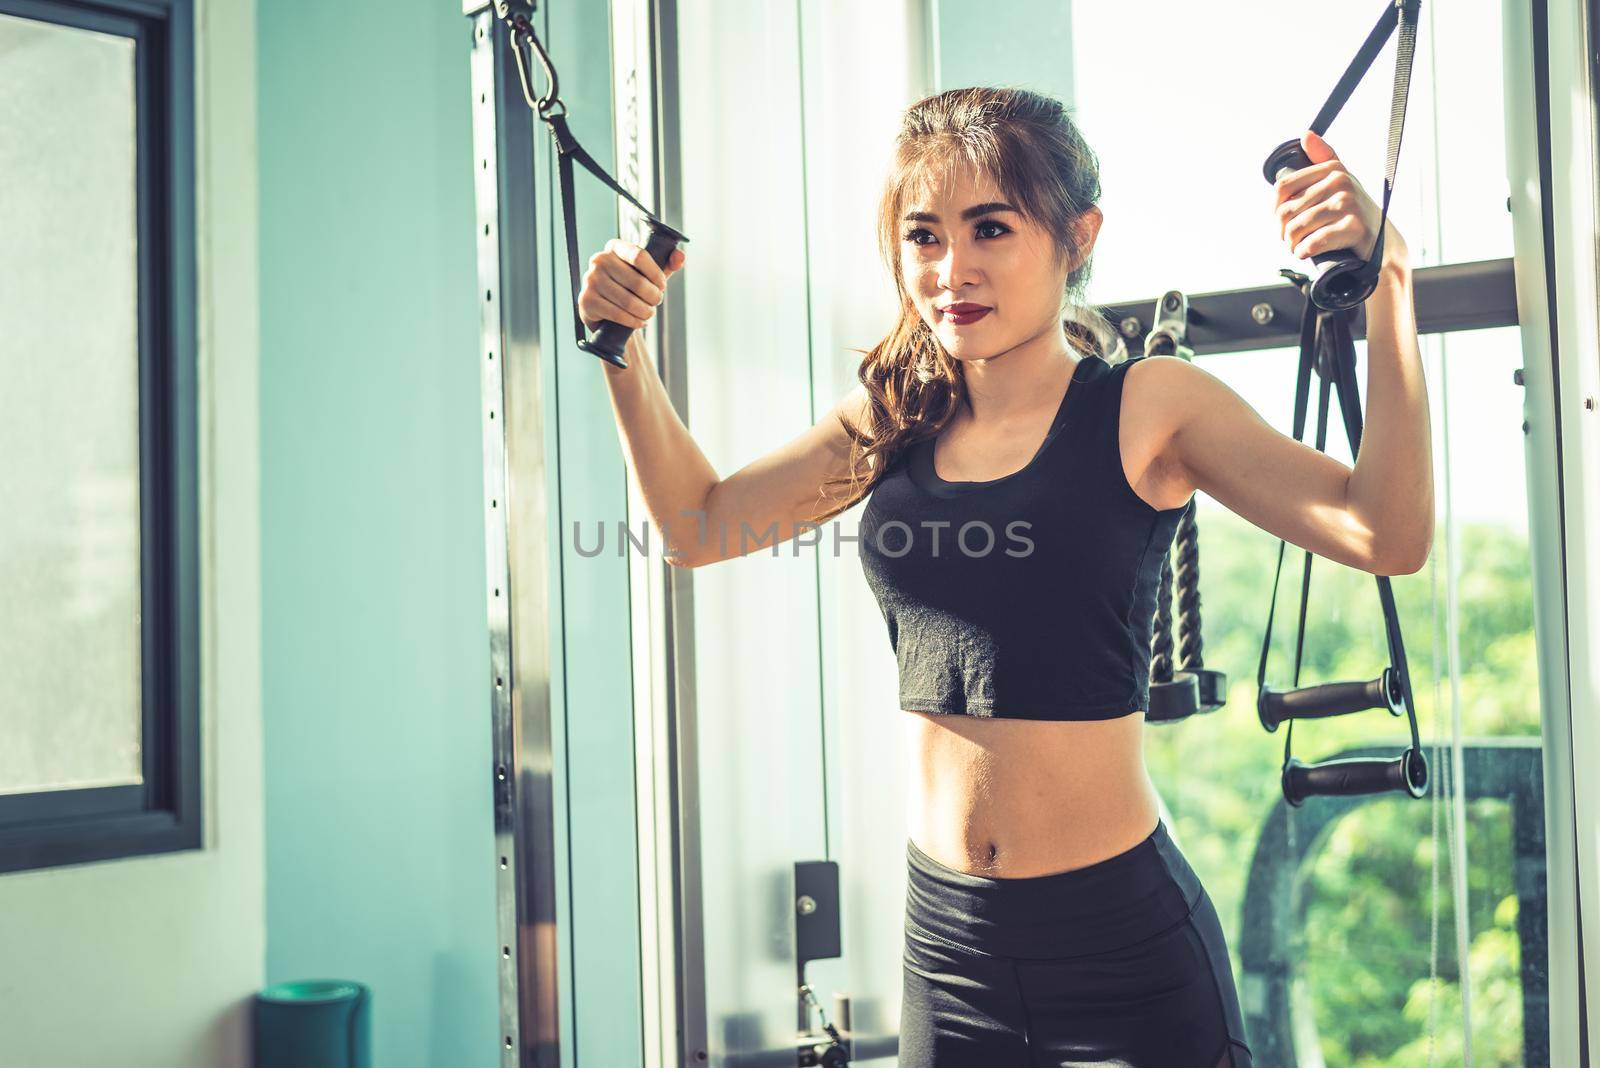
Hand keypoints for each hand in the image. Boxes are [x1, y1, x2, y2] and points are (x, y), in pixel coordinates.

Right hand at [578, 238, 687, 332]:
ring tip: (648, 313)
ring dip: (645, 312)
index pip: (640, 255)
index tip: (662, 286)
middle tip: (656, 303)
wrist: (606, 312)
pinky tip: (639, 322)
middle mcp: (599, 260)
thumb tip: (680, 257)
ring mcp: (590, 280)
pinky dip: (634, 321)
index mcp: (614, 247)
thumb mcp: (649, 273)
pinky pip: (618, 314)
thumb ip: (667, 263)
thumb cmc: (630, 288)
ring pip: (629, 301)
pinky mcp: (587, 300)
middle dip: (653, 297)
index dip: (656, 274)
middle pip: (637, 281)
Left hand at [1274, 130, 1409, 271]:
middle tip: (1290, 240)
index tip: (1283, 221)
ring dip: (1292, 244)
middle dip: (1284, 231)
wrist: (1384, 240)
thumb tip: (1306, 134)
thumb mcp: (1340, 181)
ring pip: (1296, 228)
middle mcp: (1340, 183)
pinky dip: (1303, 252)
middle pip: (1286, 210)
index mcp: (1333, 170)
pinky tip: (1306, 253)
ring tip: (1297, 247)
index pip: (1283, 187)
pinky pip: (1312, 242)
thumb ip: (1323, 158)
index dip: (1275, 208)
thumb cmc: (1354, 211)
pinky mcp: (1352, 227)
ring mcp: (1347, 204)